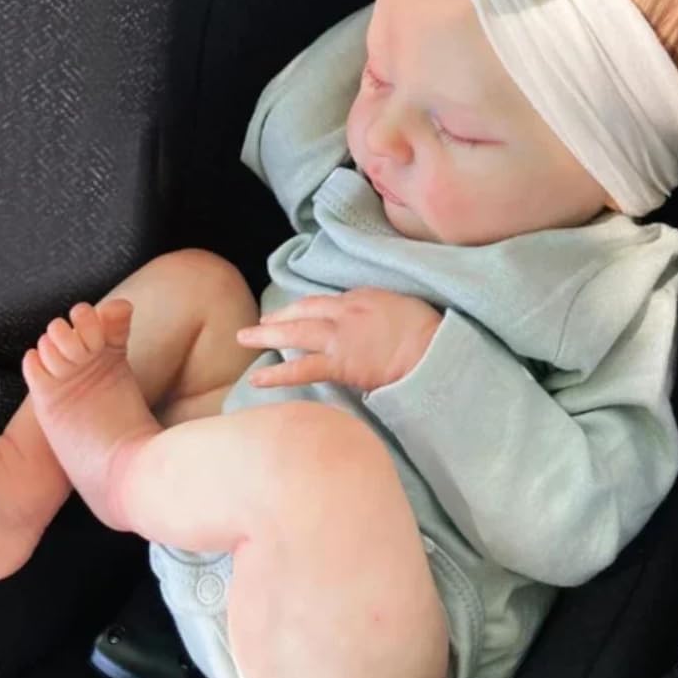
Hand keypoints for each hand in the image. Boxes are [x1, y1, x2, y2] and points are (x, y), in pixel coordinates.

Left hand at [236, 288, 441, 392]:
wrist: (433, 349)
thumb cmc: (427, 331)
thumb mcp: (400, 307)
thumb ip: (378, 311)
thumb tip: (369, 322)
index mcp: (360, 297)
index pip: (322, 302)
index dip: (301, 308)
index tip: (289, 314)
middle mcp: (345, 312)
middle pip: (302, 311)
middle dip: (277, 317)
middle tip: (257, 325)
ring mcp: (340, 337)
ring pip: (295, 333)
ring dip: (266, 336)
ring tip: (244, 339)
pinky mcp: (340, 362)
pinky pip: (301, 367)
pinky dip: (277, 373)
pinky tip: (258, 379)